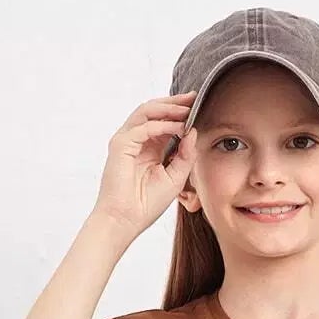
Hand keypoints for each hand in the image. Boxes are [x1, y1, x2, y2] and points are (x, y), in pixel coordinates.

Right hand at [91, 91, 198, 239]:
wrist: (126, 221)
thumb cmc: (146, 205)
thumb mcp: (176, 178)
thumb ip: (185, 155)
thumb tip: (193, 132)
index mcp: (150, 148)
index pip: (165, 122)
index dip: (180, 113)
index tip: (198, 106)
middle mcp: (137, 141)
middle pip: (155, 111)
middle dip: (175, 103)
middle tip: (194, 97)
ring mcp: (127, 141)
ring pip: (147, 112)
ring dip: (168, 108)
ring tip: (187, 107)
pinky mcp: (120, 145)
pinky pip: (144, 127)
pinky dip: (162, 125)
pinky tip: (178, 128)